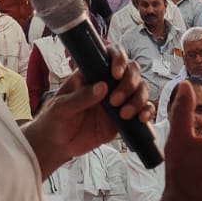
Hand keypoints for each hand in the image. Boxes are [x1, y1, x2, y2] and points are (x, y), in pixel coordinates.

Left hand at [25, 44, 151, 166]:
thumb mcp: (61, 107)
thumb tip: (102, 86)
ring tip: (124, 114)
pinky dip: (147, 111)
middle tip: (114, 101)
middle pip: (132, 71)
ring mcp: (119, 100)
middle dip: (129, 83)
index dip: (119, 59)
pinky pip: (143, 110)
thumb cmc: (54, 119)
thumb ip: (80, 97)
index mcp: (92, 73)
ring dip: (138, 98)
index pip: (111, 55)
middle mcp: (108, 83)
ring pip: (140, 89)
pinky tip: (142, 119)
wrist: (57, 145)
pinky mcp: (124, 117)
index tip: (115, 74)